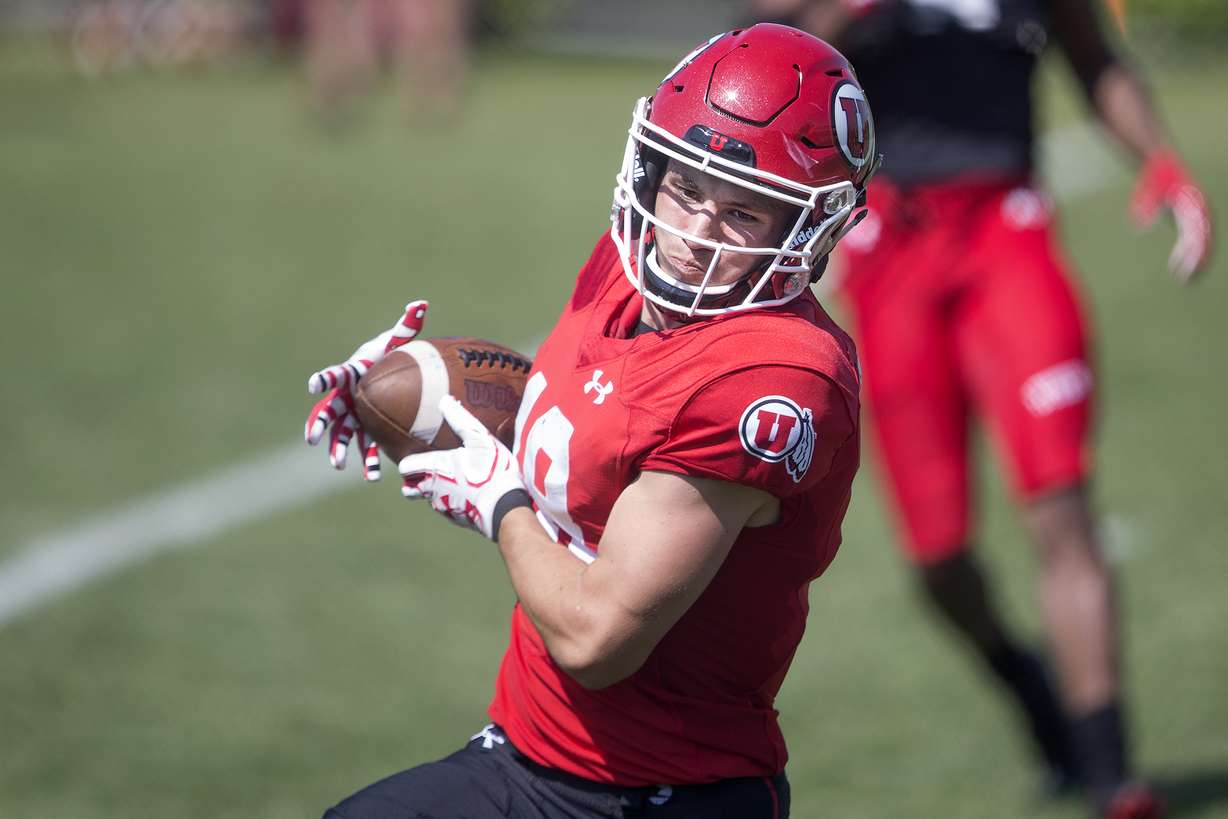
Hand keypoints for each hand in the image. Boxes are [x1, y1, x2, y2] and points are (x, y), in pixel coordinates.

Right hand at [304, 299, 428, 479]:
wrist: (385, 373)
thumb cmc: (386, 355)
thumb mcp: (396, 341)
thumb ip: (406, 325)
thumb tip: (420, 303)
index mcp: (350, 374)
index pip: (334, 376)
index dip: (323, 379)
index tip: (314, 385)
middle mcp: (345, 397)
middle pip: (328, 412)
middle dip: (320, 425)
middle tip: (312, 439)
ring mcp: (352, 415)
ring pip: (342, 435)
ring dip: (339, 449)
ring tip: (339, 466)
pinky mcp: (365, 429)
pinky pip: (364, 446)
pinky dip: (367, 461)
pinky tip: (373, 477)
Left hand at [399, 396, 529, 540]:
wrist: (504, 509)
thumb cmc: (491, 471)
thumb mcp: (480, 439)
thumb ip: (460, 420)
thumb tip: (444, 400)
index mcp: (434, 468)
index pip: (405, 468)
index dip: (408, 463)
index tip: (417, 457)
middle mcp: (432, 489)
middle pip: (409, 488)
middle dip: (414, 481)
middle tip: (429, 471)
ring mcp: (442, 507)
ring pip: (428, 499)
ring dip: (434, 491)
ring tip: (451, 481)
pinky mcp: (454, 519)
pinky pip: (446, 509)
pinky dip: (451, 501)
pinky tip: (467, 494)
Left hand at [1130, 150, 1213, 282]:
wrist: (1163, 163)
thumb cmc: (1155, 176)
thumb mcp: (1150, 189)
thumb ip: (1146, 205)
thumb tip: (1138, 225)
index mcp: (1194, 205)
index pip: (1199, 233)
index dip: (1195, 252)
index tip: (1187, 267)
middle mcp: (1201, 211)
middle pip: (1205, 241)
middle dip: (1198, 261)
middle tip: (1187, 280)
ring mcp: (1199, 215)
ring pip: (1202, 243)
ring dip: (1196, 262)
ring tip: (1186, 281)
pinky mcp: (1191, 219)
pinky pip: (1193, 240)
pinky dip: (1187, 254)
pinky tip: (1177, 268)